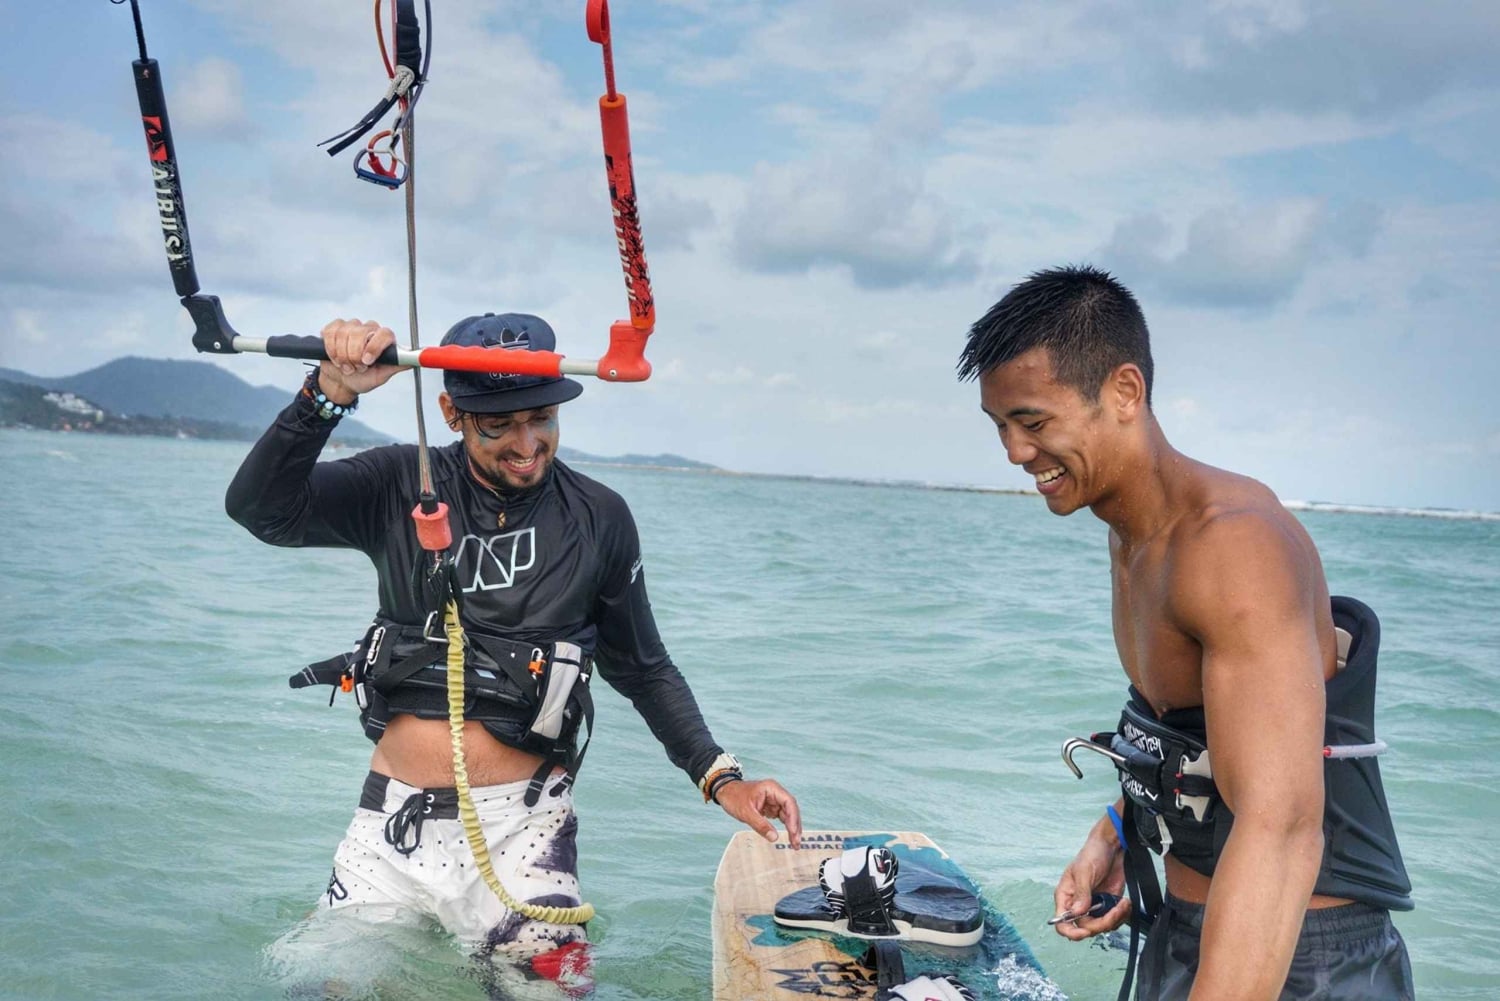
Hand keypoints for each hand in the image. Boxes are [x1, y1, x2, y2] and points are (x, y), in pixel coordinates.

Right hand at [317, 318, 400, 400]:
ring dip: (342, 355)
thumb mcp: (381, 376)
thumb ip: (396, 366)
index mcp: (383, 339)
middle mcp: (369, 329)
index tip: (367, 361)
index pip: (384, 333)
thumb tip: (414, 360)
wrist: (341, 382)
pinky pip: (330, 332)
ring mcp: (351, 327)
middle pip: (361, 332)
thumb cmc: (363, 378)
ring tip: (346, 366)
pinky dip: (331, 348)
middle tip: (356, 368)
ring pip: (344, 333)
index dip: (374, 347)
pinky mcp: (334, 328)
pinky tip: (335, 358)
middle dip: (354, 355)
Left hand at [715, 778, 801, 847]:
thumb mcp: (746, 812)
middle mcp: (775, 793)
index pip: (788, 802)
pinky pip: (781, 817)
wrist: (724, 792)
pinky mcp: (770, 807)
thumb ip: (760, 825)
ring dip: (792, 828)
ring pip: (788, 814)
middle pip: (791, 809)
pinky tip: (788, 836)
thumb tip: (774, 837)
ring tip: (794, 843)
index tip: (793, 832)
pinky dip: (785, 826)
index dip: (793, 817)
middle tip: (796, 842)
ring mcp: (773, 800)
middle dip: (795, 826)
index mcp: (771, 788)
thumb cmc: (734, 797)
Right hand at [1052, 818, 1129, 939]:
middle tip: (1114, 911)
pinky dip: (1122, 916)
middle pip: (1086, 928)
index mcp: (1066, 896)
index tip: (1085, 932)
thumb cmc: (1093, 853)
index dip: (1071, 932)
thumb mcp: (1085, 871)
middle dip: (1102, 923)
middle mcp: (1079, 904)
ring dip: (1115, 919)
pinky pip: (1114, 920)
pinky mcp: (1109, 905)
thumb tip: (1077, 913)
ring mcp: (1095, 906)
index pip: (1062, 922)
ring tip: (1123, 904)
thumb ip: (1081, 893)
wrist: (1113, 847)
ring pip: (1102, 927)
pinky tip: (1125, 904)